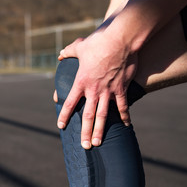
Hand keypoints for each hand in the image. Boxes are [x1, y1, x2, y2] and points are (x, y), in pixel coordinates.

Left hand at [56, 32, 137, 148]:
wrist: (120, 40)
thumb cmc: (98, 42)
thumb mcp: (80, 46)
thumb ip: (69, 52)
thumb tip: (60, 54)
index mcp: (81, 81)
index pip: (70, 102)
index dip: (65, 115)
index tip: (61, 126)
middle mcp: (94, 90)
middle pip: (87, 115)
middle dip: (85, 132)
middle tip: (84, 146)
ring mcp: (109, 91)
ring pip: (103, 115)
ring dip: (100, 130)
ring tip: (98, 143)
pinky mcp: (122, 88)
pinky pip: (123, 106)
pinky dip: (125, 116)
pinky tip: (126, 126)